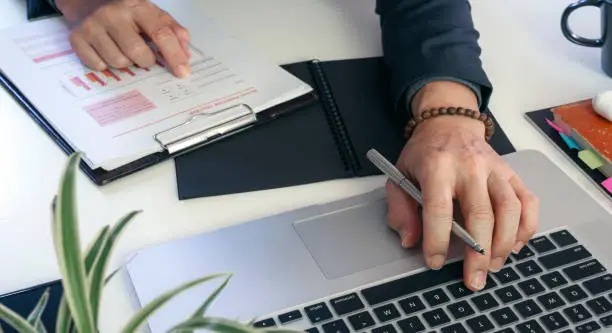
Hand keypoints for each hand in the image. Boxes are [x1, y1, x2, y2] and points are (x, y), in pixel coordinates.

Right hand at [55, 0, 190, 77]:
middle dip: (146, 61)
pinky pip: (99, 65)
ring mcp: (93, 25)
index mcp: (137, 5)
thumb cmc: (125, 12)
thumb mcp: (151, 14)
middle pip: (139, 54)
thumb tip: (185, 55)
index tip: (183, 72)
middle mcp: (114, 13)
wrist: (86, 1)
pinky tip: (105, 50)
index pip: (161, 34)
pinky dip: (105, 63)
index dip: (174, 56)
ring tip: (122, 49)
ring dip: (125, 62)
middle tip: (143, 55)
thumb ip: (172, 31)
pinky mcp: (76, 37)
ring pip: (118, 62)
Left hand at [386, 81, 538, 290]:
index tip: (435, 261)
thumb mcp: (398, 176)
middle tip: (474, 280)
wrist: (449, 124)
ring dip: (504, 245)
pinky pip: (528, 203)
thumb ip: (400, 209)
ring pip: (510, 210)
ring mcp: (495, 169)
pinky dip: (526, 228)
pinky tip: (514, 246)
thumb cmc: (423, 155)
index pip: (438, 209)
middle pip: (480, 214)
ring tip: (494, 266)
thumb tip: (411, 241)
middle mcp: (469, 167)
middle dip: (478, 254)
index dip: (437, 240)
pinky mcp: (512, 173)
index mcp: (436, 166)